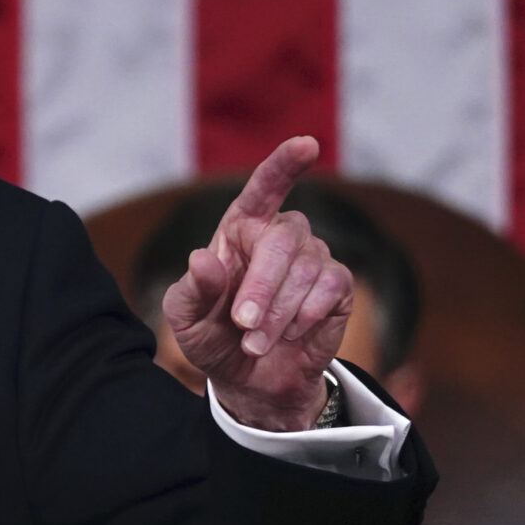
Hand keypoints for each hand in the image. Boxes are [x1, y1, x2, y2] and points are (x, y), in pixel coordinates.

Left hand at [160, 137, 351, 431]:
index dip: (284, 164)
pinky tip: (291, 334)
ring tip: (257, 342)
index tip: (307, 145)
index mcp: (240, 229)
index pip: (264, 187)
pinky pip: (331, 287)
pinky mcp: (337, 286)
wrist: (250, 380)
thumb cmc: (214, 337)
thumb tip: (202, 258)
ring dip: (279, 312)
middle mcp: (279, 236)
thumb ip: (192, 290)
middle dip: (262, 285)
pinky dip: (306, 315)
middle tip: (244, 323)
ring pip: (306, 268)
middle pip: (282, 239)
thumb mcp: (187, 319)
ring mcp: (312, 258)